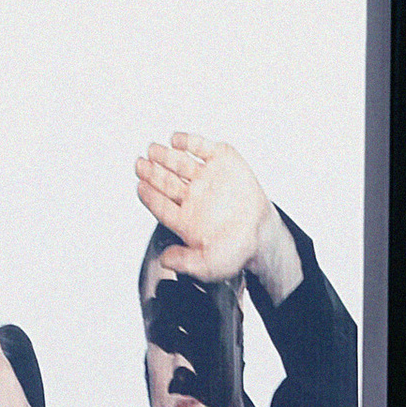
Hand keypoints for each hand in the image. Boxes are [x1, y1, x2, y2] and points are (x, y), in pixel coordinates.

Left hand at [136, 136, 294, 299]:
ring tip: (154, 151)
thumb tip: (165, 260)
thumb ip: (186, 263)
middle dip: (151, 172)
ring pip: (179, 162)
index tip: (140, 187)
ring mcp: (206, 178)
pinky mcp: (222, 162)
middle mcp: (192, 196)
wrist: (265, 234)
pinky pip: (202, 147)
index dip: (149, 195)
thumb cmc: (238, 249)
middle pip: (165, 181)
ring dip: (164, 155)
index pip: (160, 204)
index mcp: (184, 219)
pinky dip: (189, 141)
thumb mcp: (210, 265)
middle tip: (141, 165)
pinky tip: (177, 140)